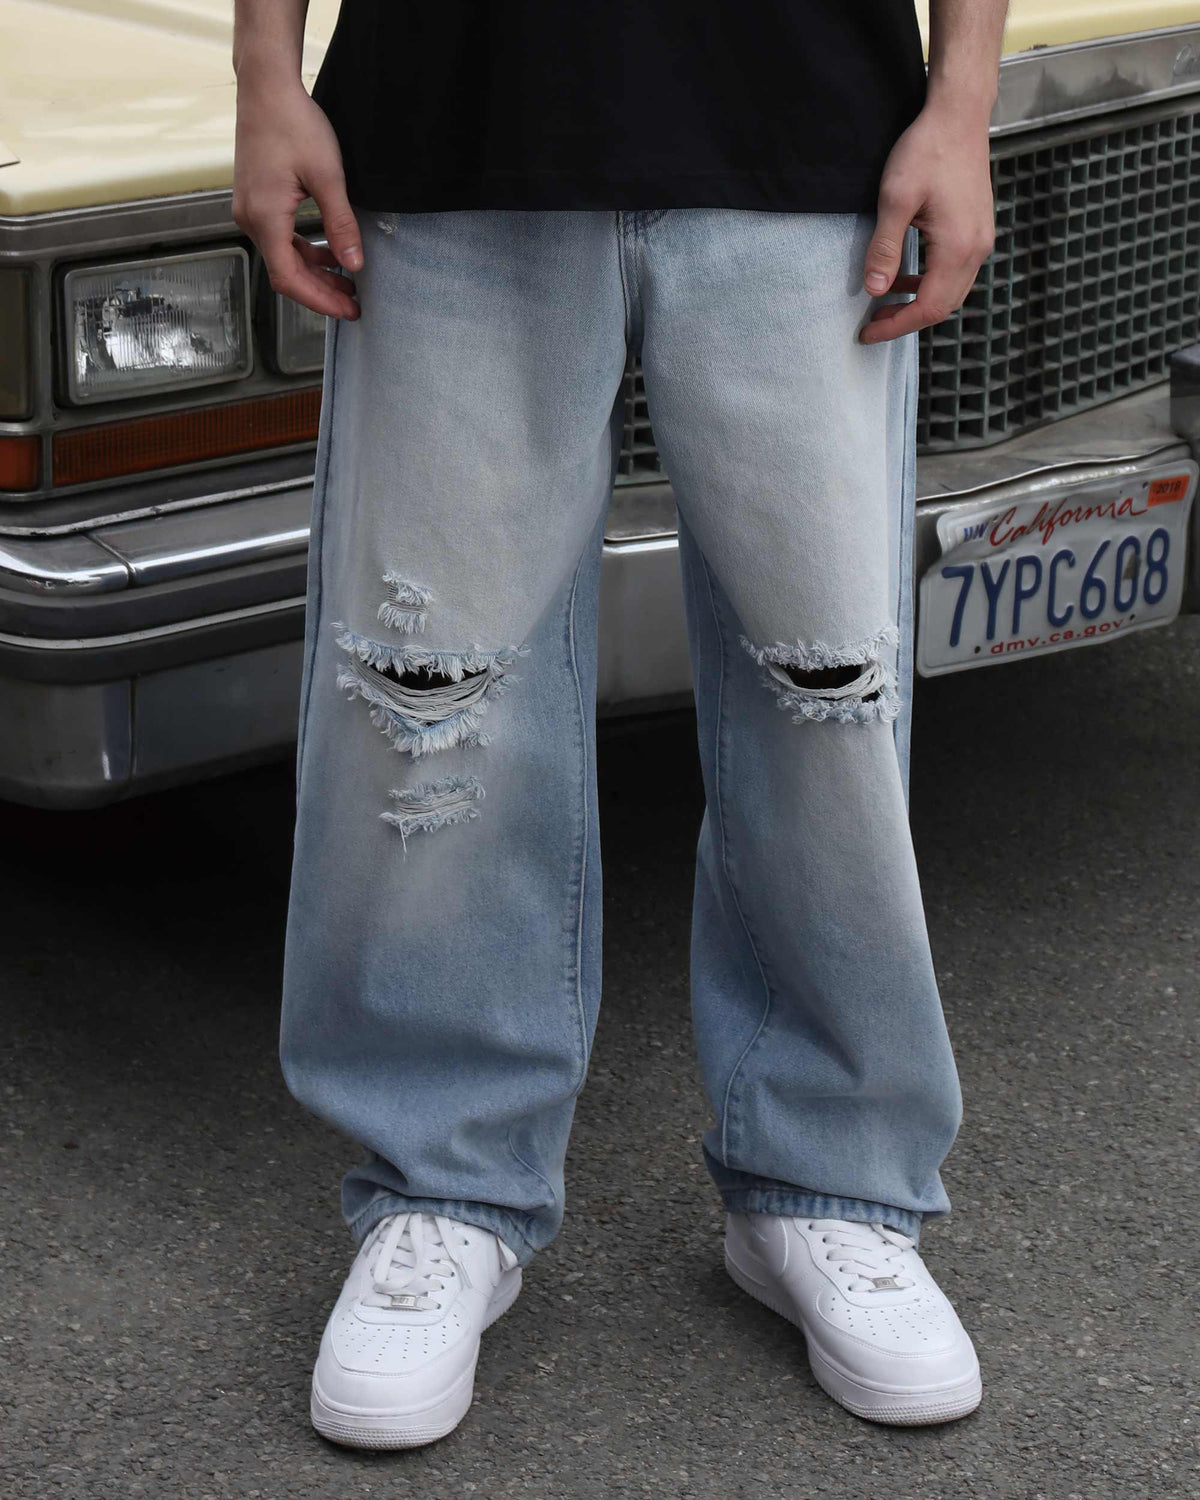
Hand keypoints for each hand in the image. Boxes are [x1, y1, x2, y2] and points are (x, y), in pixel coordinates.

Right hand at [233, 73, 361, 320]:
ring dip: (315, 271)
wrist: (266, 87)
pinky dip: (305, 250)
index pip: (290, 279)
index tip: (348, 311)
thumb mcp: (328, 176)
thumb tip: (355, 265)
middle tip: (355, 303)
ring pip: (284, 257)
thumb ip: (341, 224)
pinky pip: (280, 237)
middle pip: (286, 273)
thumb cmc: (294, 124)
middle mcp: (250, 219)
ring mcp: (249, 209)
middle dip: (321, 291)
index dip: (320, 301)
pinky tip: (330, 251)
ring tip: (348, 280)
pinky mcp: (255, 200)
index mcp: (265, 218)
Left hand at [859, 95, 995, 342]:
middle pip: (943, 307)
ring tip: (885, 303)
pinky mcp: (977, 230)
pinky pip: (956, 272)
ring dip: (918, 302)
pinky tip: (906, 276)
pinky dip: (930, 283)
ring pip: (951, 292)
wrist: (959, 115)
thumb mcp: (895, 199)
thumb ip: (885, 248)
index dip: (895, 326)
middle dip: (906, 320)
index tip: (867, 333)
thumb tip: (874, 290)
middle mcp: (977, 249)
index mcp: (958, 247)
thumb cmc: (927, 150)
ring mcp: (981, 239)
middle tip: (872, 323)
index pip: (927, 308)